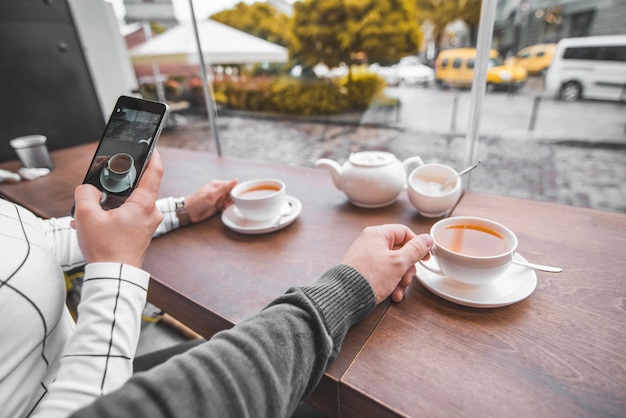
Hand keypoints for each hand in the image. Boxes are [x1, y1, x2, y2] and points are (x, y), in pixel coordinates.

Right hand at [71, 150, 163, 267]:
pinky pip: (127, 216)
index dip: (152, 156)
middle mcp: (150, 212)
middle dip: (117, 185)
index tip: (150, 146)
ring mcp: (147, 224)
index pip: (154, 172)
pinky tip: (94, 224)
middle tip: (103, 184)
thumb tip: (89, 188)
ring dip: (109, 204)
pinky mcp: (141, 233)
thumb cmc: (106, 250)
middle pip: (138, 187)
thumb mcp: (88, 216)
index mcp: (143, 204)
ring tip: (91, 212)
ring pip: (129, 203)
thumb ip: (86, 194)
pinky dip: (111, 216)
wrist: (114, 277)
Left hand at [185, 179, 236, 222]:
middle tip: (227, 203)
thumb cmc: (198, 201)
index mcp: (217, 185)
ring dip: (229, 205)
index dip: (235, 191)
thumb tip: (236, 180)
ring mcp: (218, 199)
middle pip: (231, 194)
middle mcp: (218, 191)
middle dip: (232, 199)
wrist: (188, 212)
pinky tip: (223, 210)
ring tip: (224, 207)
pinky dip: (226, 209)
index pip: (231, 185)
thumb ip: (224, 188)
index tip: (235, 197)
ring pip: (229, 201)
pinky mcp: (217, 206)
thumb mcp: (212, 194)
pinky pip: (226, 207)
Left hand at [341, 224, 432, 303]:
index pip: (404, 232)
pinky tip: (393, 295)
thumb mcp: (398, 262)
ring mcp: (366, 257)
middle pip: (400, 250)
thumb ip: (415, 250)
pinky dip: (390, 283)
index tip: (425, 258)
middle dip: (407, 268)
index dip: (417, 245)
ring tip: (399, 290)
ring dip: (400, 279)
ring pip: (393, 264)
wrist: (346, 297)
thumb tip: (427, 239)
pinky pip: (383, 273)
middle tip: (408, 278)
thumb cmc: (369, 277)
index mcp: (377, 234)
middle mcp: (370, 243)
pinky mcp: (364, 271)